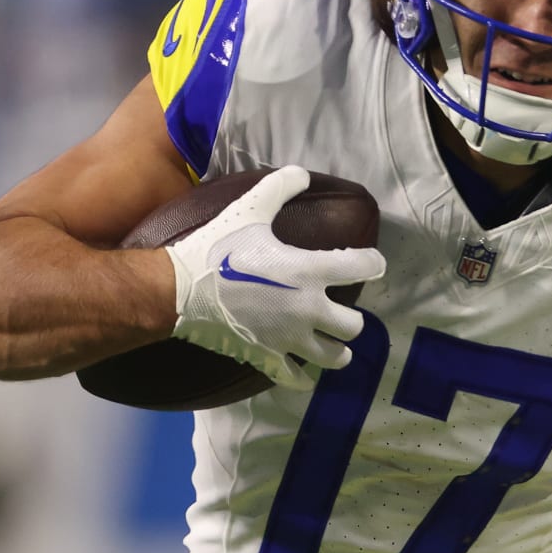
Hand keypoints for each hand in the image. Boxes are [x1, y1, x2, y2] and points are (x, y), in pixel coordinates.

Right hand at [167, 165, 386, 388]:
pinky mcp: (268, 357)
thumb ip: (278, 188)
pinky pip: (296, 378)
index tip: (372, 263)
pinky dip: (302, 379)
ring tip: (337, 347)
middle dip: (353, 319)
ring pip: (334, 357)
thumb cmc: (216, 248)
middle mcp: (308, 309)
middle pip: (354, 325)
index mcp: (310, 271)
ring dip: (338, 352)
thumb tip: (301, 173)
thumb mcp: (248, 210)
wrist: (179, 290)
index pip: (362, 267)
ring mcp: (289, 338)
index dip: (372, 263)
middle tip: (344, 313)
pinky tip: (304, 375)